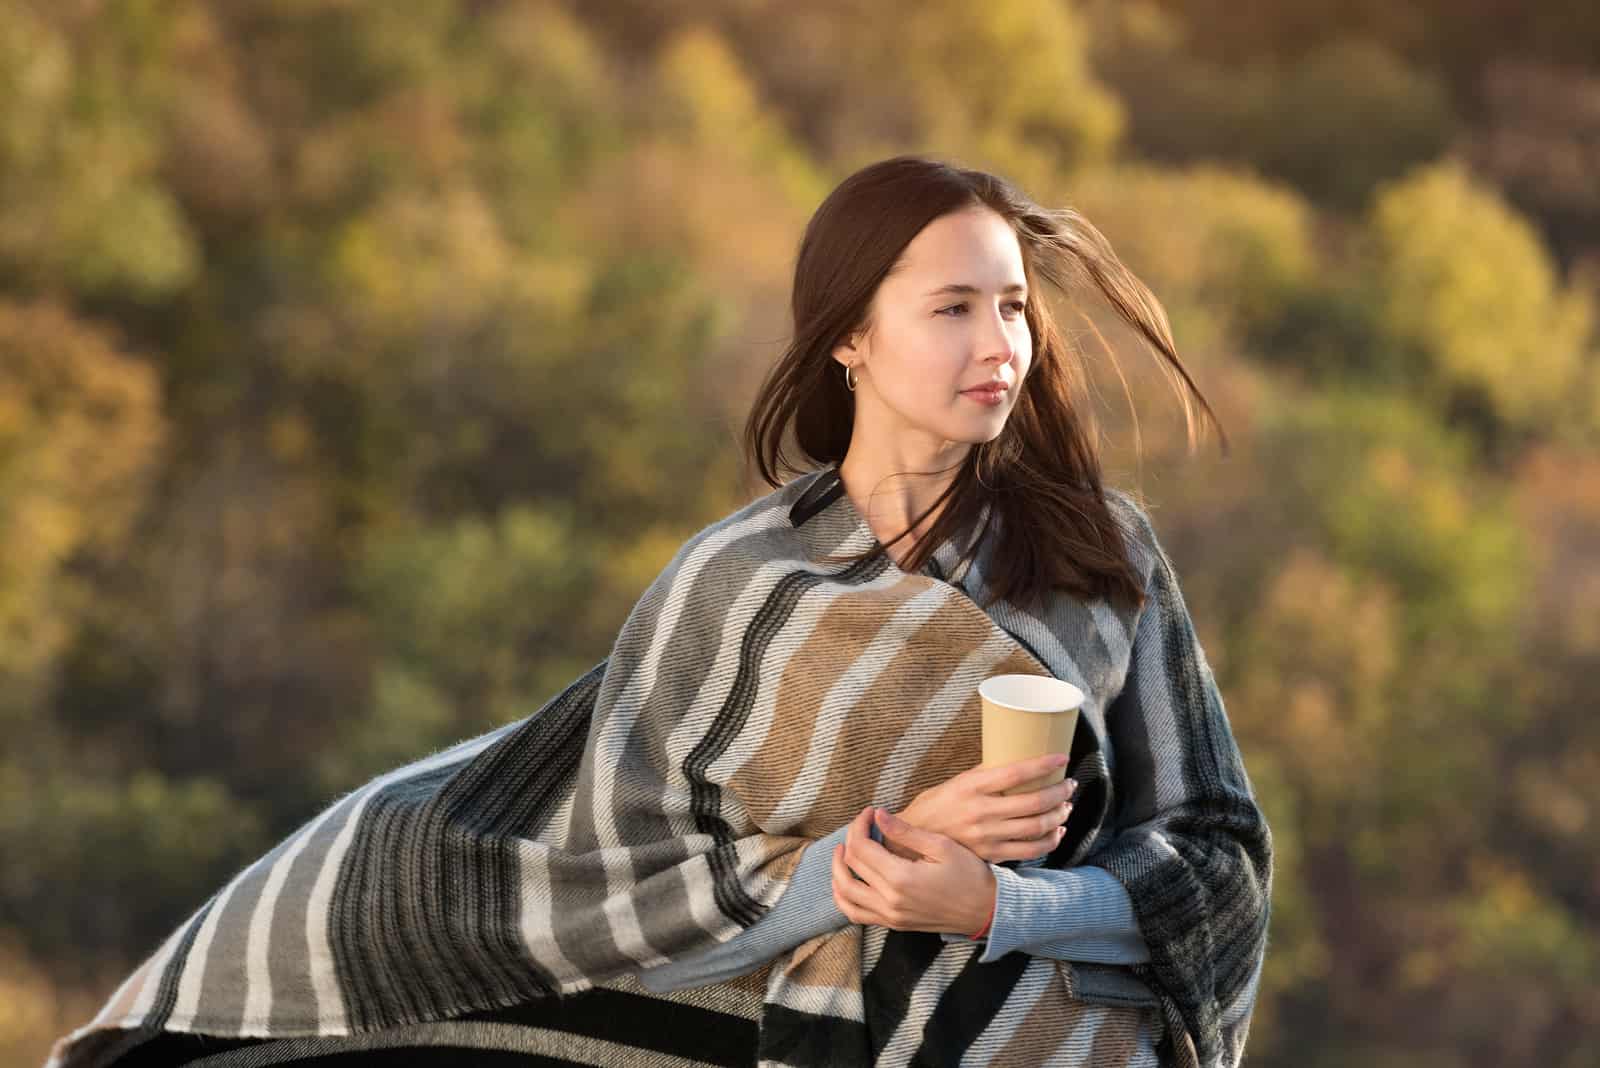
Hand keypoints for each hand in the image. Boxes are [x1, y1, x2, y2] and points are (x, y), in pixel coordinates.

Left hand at [830, 806, 995, 935]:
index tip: (869, 812)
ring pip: (845, 895)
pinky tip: (848, 881)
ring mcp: (890, 916)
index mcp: (900, 878)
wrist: (986, 910)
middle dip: (849, 840)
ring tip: (843, 852)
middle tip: (860, 826)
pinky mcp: (894, 925)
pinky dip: (845, 898)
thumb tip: (878, 814)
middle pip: (850, 867)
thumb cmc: (969, 875)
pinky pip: (856, 915)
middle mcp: (889, 901)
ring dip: (837, 871)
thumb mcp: (941, 846)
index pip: (861, 847)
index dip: (859, 825)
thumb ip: (905, 832)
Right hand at [894, 753, 1077, 862]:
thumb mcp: (954, 783)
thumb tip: (1014, 761)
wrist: (910, 844)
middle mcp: (981, 812)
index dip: (1044, 765)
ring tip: (1066, 805)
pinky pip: (1029, 850)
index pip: (1016, 773)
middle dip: (1059, 792)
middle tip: (1069, 784)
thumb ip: (982, 776)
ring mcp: (987, 836)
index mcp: (971, 787)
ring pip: (1036, 827)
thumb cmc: (933, 808)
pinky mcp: (991, 855)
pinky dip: (1049, 841)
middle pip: (1033, 802)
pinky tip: (1057, 832)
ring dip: (1058, 815)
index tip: (1062, 758)